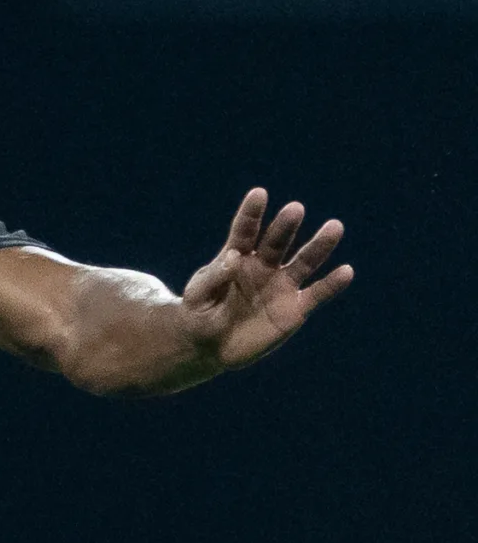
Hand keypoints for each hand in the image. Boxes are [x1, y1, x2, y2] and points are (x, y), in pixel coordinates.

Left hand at [179, 189, 352, 371]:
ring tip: (334, 227)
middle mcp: (264, 265)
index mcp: (237, 257)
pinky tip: (346, 272)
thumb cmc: (200, 316)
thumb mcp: (196, 298)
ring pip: (304, 261)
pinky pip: (317, 294)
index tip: (258, 194)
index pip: (245, 232)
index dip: (252, 214)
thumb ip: (213, 277)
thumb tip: (233, 256)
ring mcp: (282, 285)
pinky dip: (331, 284)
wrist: (210, 348)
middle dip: (286, 226)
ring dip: (319, 245)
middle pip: (278, 241)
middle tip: (294, 209)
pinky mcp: (295, 309)